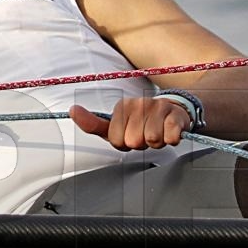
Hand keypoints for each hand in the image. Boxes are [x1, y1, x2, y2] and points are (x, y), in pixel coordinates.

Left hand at [70, 95, 191, 149]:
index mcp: (122, 106)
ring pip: (152, 140)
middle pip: (134, 141)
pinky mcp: (176, 115)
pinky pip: (170, 137)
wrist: (173, 112)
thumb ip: (92, 123)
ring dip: (157, 142)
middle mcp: (139, 103)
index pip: (117, 140)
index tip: (131, 133)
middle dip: (141, 143)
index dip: (125, 143)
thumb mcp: (114, 124)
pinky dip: (171, 139)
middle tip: (145, 134)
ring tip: (158, 131)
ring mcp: (158, 108)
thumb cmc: (141, 122)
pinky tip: (170, 132)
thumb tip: (72, 110)